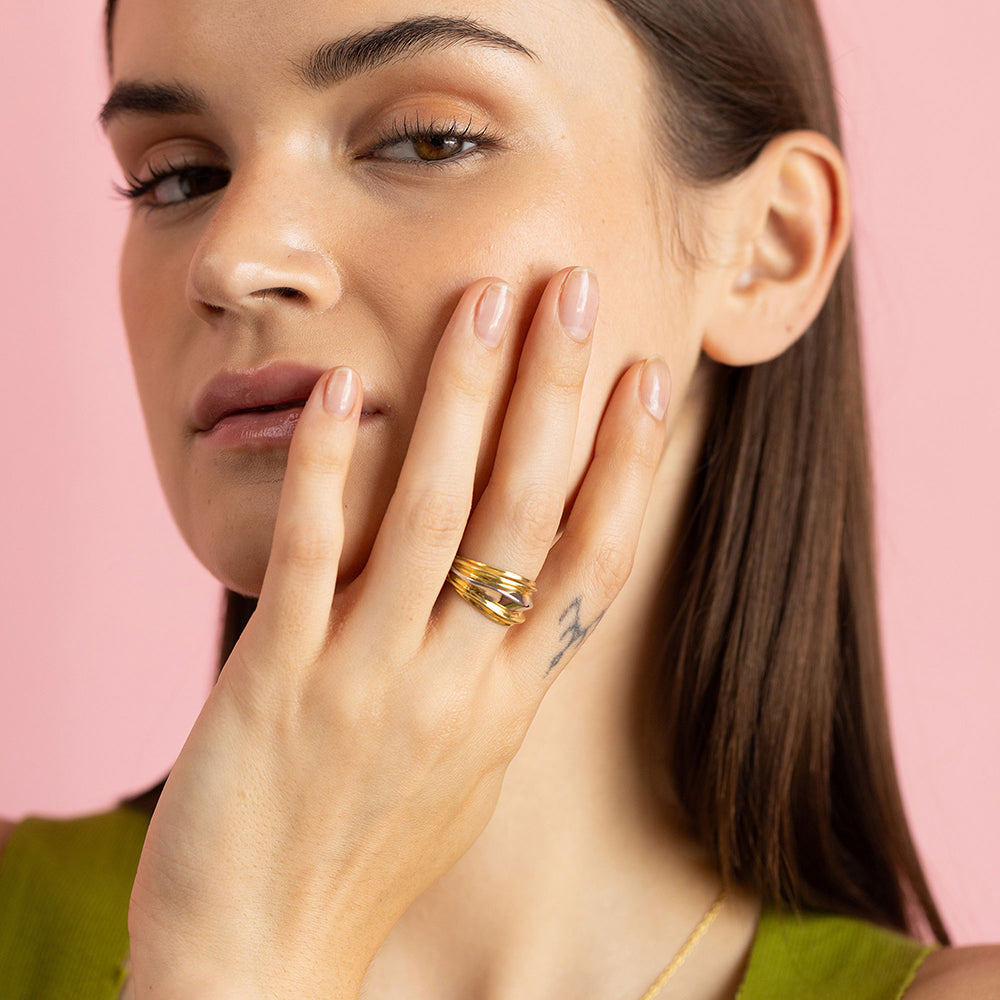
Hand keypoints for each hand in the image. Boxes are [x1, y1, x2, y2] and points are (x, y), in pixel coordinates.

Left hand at [126, 268, 670, 997]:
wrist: (260, 958)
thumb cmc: (366, 856)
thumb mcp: (463, 767)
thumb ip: (488, 673)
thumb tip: (508, 589)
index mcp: (508, 702)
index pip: (591, 561)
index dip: (629, 465)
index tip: (652, 380)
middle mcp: (457, 683)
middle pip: (525, 513)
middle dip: (557, 394)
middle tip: (577, 291)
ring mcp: (370, 680)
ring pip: (434, 516)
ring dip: (463, 400)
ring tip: (485, 303)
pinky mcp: (277, 682)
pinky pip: (312, 556)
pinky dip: (325, 467)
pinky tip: (334, 389)